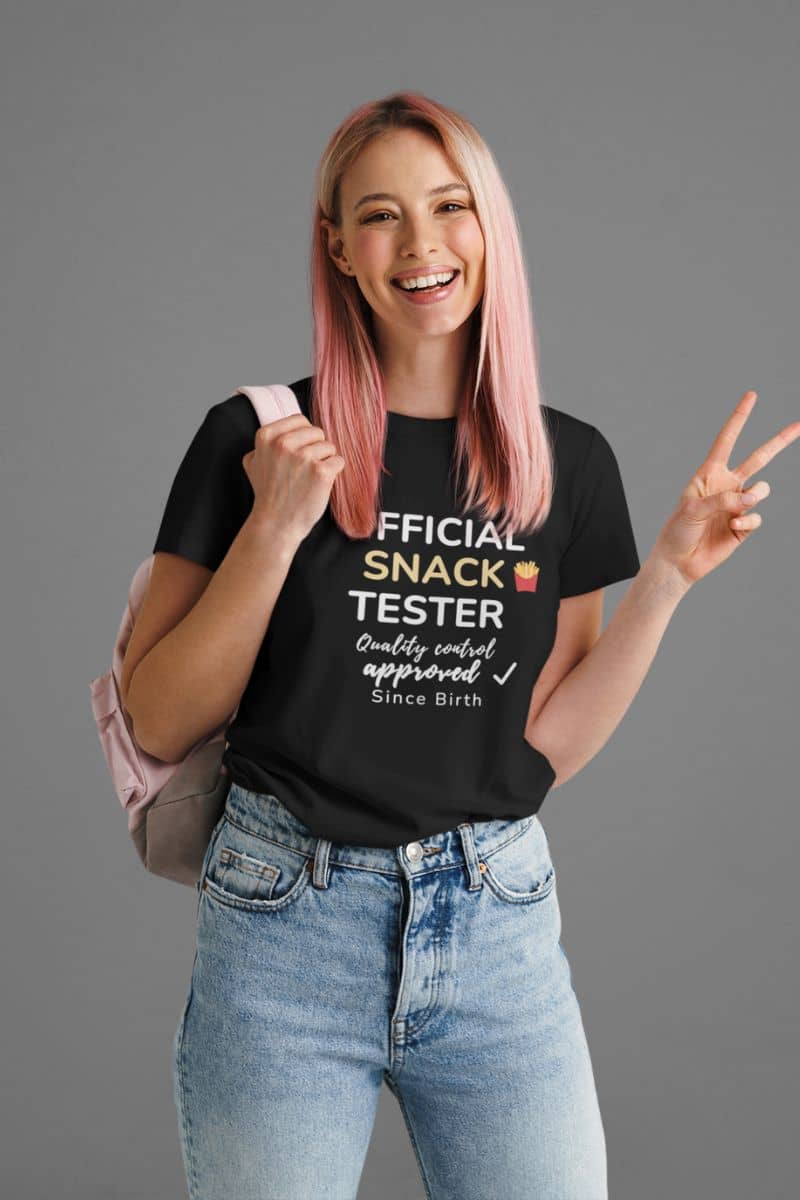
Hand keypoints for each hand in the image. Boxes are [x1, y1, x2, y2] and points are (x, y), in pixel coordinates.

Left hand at [651, 391, 799, 587]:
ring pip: (762, 489)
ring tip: (734, 512)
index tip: (752, 395)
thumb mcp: (693, 509)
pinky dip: (746, 521)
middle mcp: (728, 485)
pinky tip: (732, 528)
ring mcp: (738, 504)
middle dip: (780, 440)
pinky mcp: (745, 524)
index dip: (740, 417)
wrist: (680, 561)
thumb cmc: (678, 531)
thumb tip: (753, 497)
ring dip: (753, 497)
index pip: (727, 440)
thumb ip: (723, 499)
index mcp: (710, 473)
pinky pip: (757, 516)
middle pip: (759, 457)